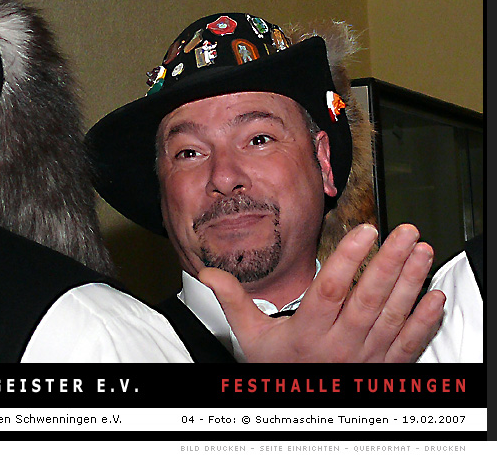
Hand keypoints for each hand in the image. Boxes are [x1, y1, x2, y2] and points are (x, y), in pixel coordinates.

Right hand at [198, 223, 445, 362]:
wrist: (302, 411)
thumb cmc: (278, 371)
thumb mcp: (251, 337)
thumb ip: (234, 301)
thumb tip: (209, 274)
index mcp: (308, 334)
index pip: (331, 290)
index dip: (350, 259)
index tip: (365, 232)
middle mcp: (340, 345)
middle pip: (369, 299)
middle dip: (390, 262)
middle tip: (405, 232)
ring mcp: (367, 358)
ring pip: (394, 316)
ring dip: (411, 282)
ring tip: (421, 251)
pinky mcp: (385, 369)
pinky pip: (410, 343)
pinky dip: (425, 320)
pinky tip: (434, 296)